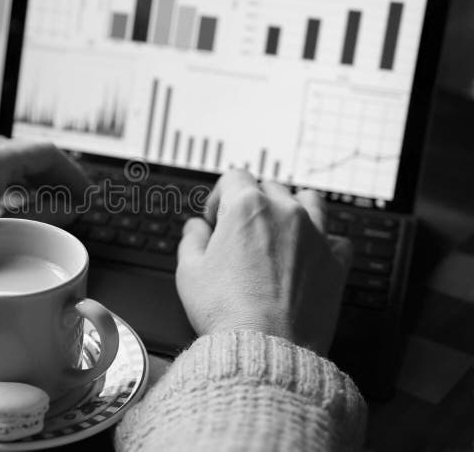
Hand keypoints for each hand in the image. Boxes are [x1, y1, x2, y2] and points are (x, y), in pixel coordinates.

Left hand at [0, 139, 89, 313]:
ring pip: (10, 160)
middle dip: (56, 176)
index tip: (86, 195)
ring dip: (34, 180)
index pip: (46, 152)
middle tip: (74, 203)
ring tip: (50, 208)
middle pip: (29, 153)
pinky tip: (15, 209)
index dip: (72, 173)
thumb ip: (38, 217)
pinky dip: (12, 184)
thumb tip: (68, 208)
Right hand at [175, 170, 352, 354]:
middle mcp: (284, 213)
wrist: (266, 348)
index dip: (218, 197)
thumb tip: (196, 228)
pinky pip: (337, 238)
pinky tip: (309, 257)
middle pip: (270, 186)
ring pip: (309, 200)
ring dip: (293, 209)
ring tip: (279, 233)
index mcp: (246, 207)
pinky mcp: (336, 262)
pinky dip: (324, 243)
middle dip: (253, 203)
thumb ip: (191, 239)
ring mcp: (315, 235)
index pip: (233, 177)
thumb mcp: (188, 271)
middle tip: (242, 233)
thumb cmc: (226, 312)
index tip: (215, 220)